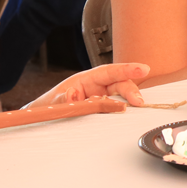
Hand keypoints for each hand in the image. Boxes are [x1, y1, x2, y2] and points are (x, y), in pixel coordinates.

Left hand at [30, 63, 149, 107]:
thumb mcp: (52, 103)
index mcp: (86, 79)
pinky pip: (115, 108)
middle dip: (131, 90)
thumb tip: (71, 95)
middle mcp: (96, 87)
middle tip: (138, 101)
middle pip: (119, 84)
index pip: (109, 72)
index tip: (141, 69)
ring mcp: (101, 99)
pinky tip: (126, 114)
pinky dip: (122, 110)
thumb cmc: (49, 106)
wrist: (45, 118)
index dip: (126, 69)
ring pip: (120, 96)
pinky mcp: (102, 110)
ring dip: (129, 101)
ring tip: (135, 106)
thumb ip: (62, 99)